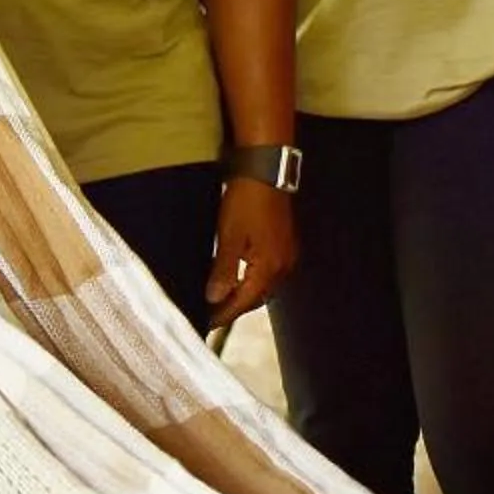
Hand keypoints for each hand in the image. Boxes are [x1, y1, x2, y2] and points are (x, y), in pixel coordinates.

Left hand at [203, 176, 295, 326]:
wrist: (265, 171)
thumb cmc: (246, 201)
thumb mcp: (229, 236)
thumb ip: (224, 270)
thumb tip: (214, 298)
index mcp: (270, 268)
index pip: (244, 302)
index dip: (224, 314)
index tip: (207, 323)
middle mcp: (284, 266)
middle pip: (256, 297)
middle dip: (234, 306)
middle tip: (211, 313)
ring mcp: (287, 255)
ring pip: (263, 285)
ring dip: (243, 293)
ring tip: (220, 297)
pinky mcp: (286, 244)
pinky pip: (268, 271)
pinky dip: (251, 278)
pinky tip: (237, 275)